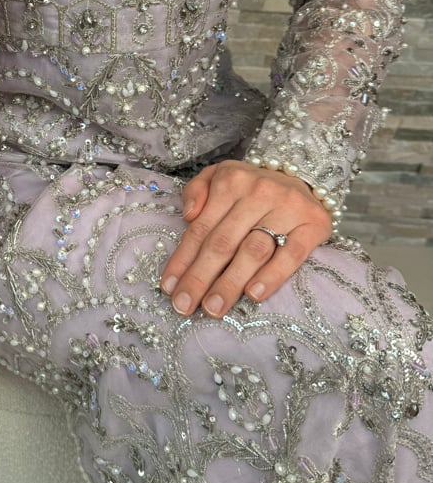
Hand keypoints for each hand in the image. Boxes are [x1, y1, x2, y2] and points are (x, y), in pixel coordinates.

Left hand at [160, 159, 332, 317]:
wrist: (304, 178)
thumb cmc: (252, 186)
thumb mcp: (219, 175)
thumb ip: (197, 190)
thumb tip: (188, 216)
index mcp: (230, 181)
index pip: (201, 228)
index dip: (183, 260)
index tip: (169, 288)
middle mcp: (258, 193)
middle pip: (223, 242)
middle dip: (200, 277)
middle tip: (184, 306)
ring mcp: (287, 208)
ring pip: (253, 250)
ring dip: (230, 282)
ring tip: (213, 307)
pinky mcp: (313, 224)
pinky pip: (292, 254)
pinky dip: (272, 276)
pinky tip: (253, 295)